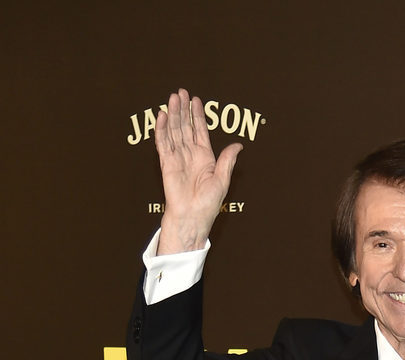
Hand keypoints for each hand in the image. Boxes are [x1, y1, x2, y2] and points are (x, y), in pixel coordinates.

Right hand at [155, 89, 242, 252]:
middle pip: (185, 127)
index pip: (200, 131)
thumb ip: (227, 160)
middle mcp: (190, 155)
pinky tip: (162, 116)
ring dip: (173, 114)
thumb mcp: (222, 180)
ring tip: (172, 98)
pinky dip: (162, 129)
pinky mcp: (166, 163)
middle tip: (181, 92)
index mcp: (205, 158)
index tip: (196, 100)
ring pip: (174, 131)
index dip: (198, 116)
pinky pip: (163, 143)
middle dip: (183, 110)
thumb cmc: (208, 204)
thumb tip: (238, 145)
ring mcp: (177, 158)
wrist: (192, 217)